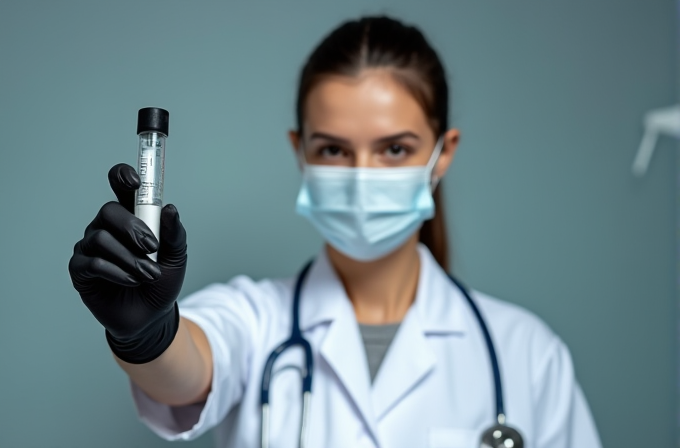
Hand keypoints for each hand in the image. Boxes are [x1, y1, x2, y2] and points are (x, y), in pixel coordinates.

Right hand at [68, 163, 186, 363]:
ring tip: (149, 274)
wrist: (151, 316)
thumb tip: (170, 208)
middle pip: (108, 211)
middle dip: (132, 227)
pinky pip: (93, 263)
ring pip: (101, 239)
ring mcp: (90, 248)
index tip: (135, 181)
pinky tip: (132, 282)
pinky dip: (117, 272)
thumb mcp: (177, 258)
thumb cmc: (161, 282)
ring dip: (130, 258)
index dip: (122, 177)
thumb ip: (175, 233)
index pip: (120, 187)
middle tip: (152, 246)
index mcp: (130, 217)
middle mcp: (106, 228)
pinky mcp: (80, 270)